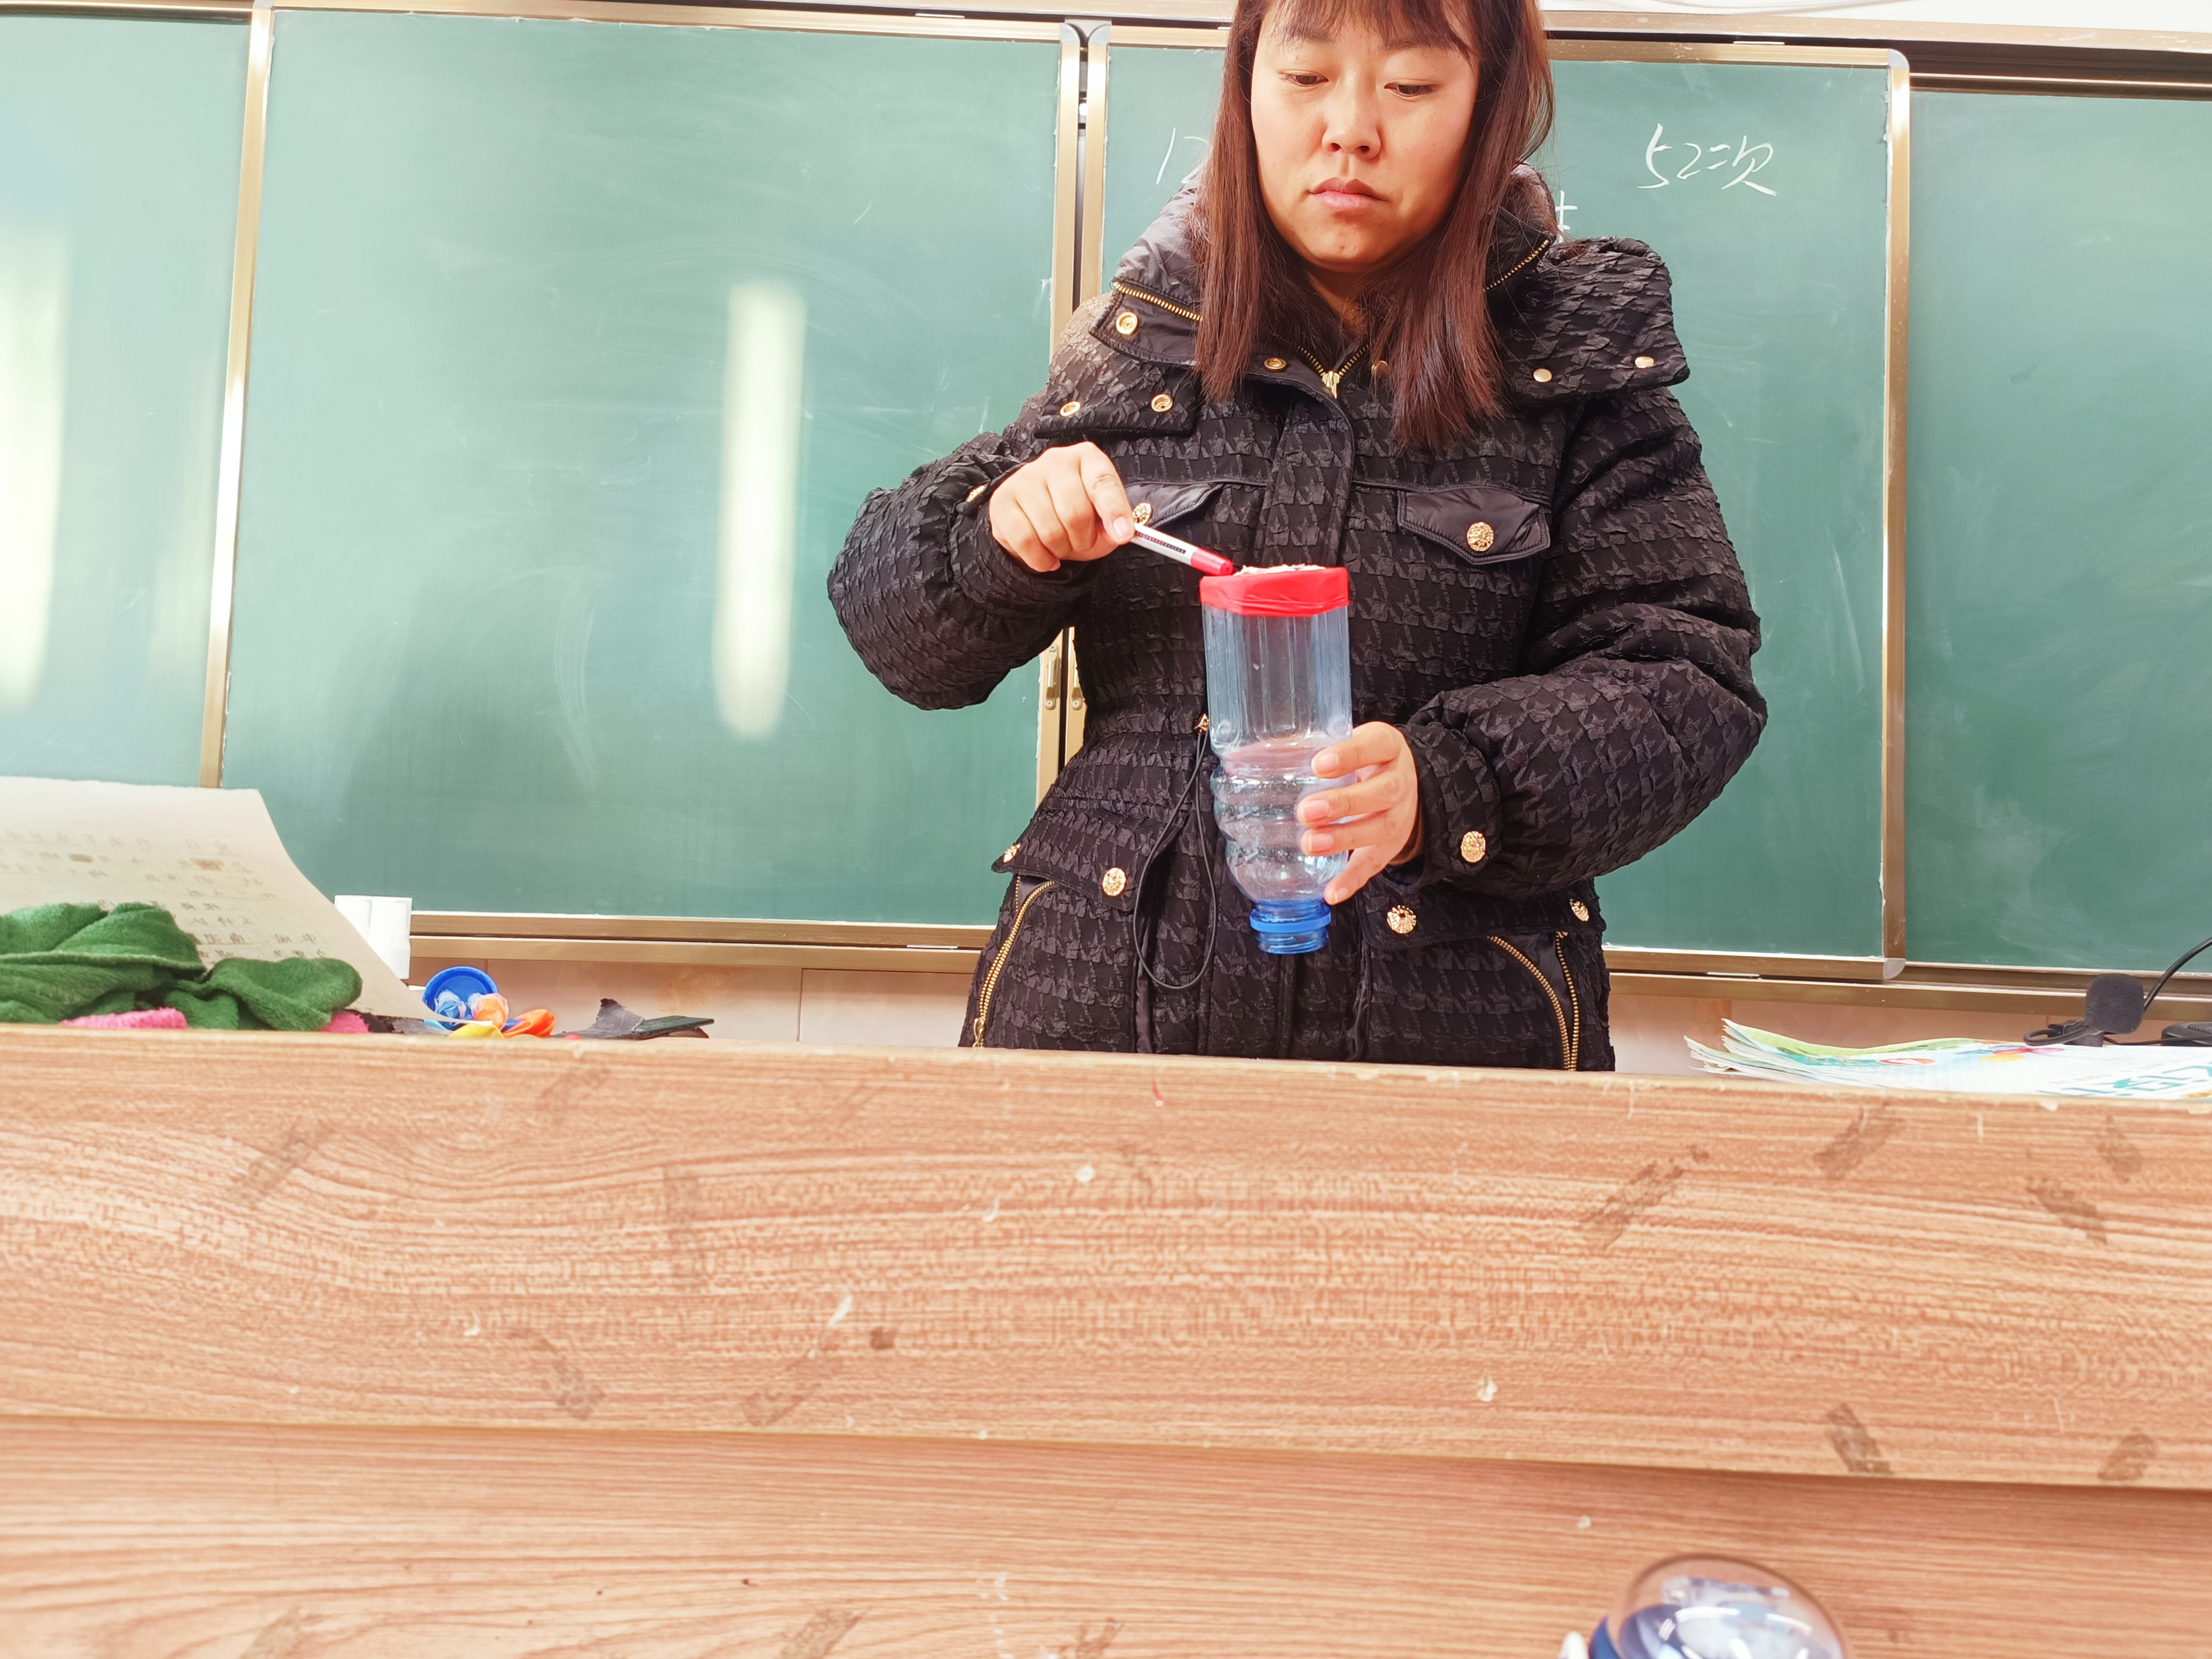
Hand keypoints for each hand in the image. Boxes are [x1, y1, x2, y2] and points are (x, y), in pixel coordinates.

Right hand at [988, 442, 1133, 572]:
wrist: (1033, 514)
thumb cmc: (1074, 514)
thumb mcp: (1101, 521)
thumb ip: (1113, 528)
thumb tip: (1118, 535)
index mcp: (1086, 457)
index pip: (1102, 483)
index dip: (1114, 511)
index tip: (1123, 535)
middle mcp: (1055, 461)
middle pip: (1075, 512)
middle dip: (1083, 540)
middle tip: (1082, 543)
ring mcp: (1025, 478)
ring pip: (1050, 530)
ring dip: (1061, 550)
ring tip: (1061, 546)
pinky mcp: (1002, 501)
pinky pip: (1025, 541)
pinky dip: (1040, 559)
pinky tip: (1045, 557)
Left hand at [1298, 723, 1423, 904]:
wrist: (1404, 785)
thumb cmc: (1361, 761)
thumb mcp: (1344, 743)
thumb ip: (1303, 747)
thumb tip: (1238, 758)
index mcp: (1388, 747)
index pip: (1377, 745)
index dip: (1351, 755)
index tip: (1318, 764)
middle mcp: (1399, 781)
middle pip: (1383, 791)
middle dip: (1344, 803)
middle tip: (1306, 811)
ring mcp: (1399, 816)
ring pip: (1379, 829)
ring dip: (1344, 839)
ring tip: (1311, 844)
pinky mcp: (1390, 847)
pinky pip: (1373, 866)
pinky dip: (1352, 880)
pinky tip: (1331, 892)